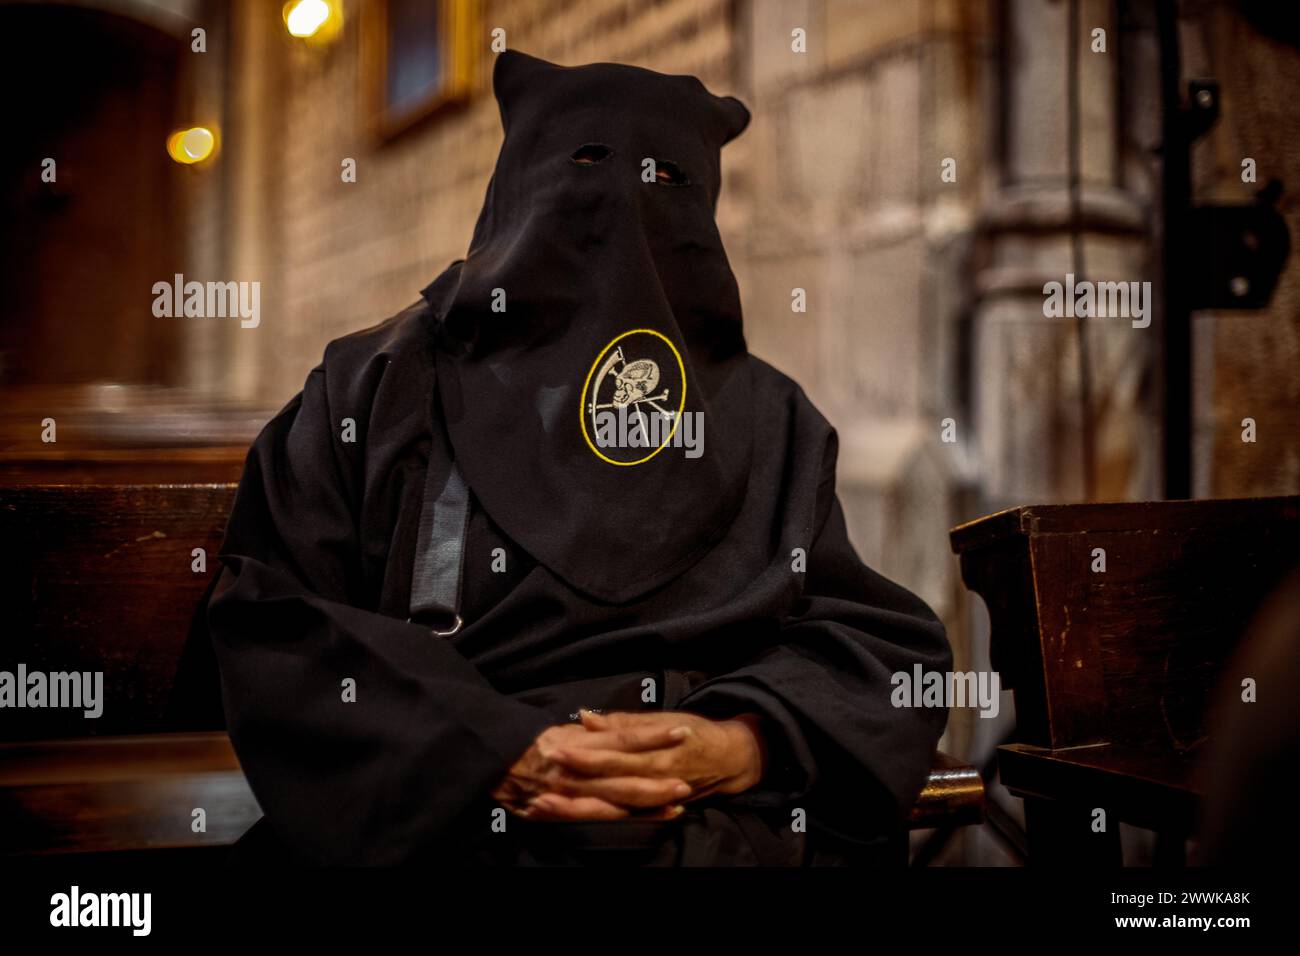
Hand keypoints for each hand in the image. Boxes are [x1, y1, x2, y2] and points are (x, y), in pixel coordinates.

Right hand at [492, 721, 691, 821]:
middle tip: (687, 780)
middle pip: (625, 773)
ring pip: (615, 799)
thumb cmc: (529, 743)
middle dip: (658, 779)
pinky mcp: (561, 810)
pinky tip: (642, 817)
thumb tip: (604, 722)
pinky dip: (621, 818)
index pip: (623, 737)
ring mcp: (570, 791)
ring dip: (647, 803)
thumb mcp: (559, 730)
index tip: (680, 731)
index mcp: (579, 742)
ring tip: (676, 804)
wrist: (492, 762)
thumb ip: (588, 731)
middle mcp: (577, 767)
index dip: (653, 736)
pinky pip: (595, 816)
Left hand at [546, 710, 766, 802]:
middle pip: (607, 784)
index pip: (614, 754)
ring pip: (608, 807)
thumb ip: (624, 723)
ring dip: (574, 808)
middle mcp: (653, 778)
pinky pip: (618, 818)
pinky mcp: (651, 811)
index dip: (585, 753)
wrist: (730, 759)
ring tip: (541, 807)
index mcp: (655, 751)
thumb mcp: (663, 720)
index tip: (555, 749)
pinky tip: (564, 819)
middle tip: (539, 780)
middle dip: (572, 784)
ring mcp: (652, 799)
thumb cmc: (695, 732)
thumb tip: (588, 718)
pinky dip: (591, 819)